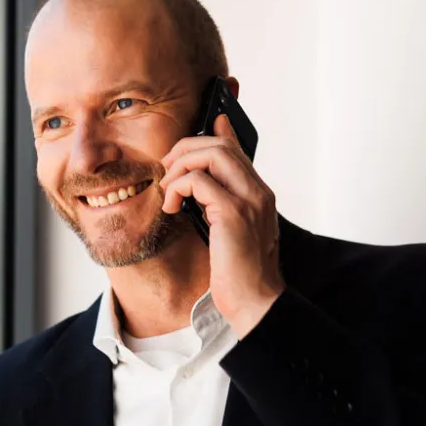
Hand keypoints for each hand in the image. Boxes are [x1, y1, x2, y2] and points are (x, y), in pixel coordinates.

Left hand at [159, 114, 284, 335]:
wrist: (255, 301)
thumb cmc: (238, 273)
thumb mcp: (228, 232)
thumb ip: (216, 206)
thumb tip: (198, 186)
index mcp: (259, 194)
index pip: (238, 150)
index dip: (218, 132)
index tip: (205, 124)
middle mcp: (258, 192)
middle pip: (220, 146)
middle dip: (185, 150)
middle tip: (166, 169)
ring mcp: (249, 200)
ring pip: (211, 155)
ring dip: (179, 166)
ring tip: (168, 189)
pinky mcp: (233, 213)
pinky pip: (198, 181)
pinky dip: (177, 187)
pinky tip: (172, 206)